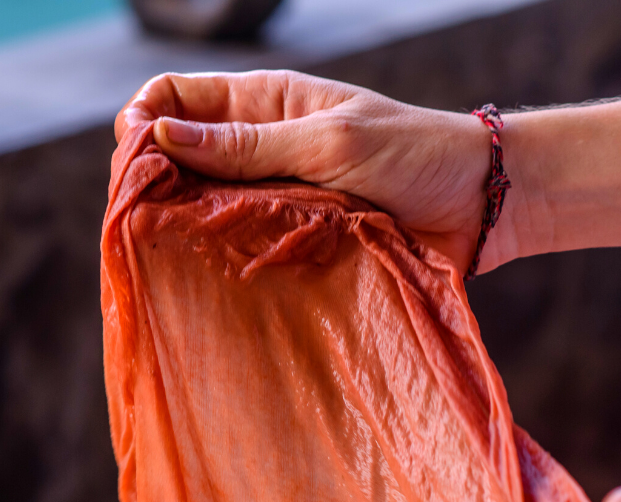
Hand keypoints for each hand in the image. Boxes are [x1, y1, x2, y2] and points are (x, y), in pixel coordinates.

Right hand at [115, 70, 496, 271]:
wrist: (481, 206)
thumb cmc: (415, 155)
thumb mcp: (330, 140)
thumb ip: (252, 144)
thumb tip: (164, 138)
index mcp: (269, 104)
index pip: (178, 98)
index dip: (145, 123)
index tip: (136, 167)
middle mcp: (268, 150)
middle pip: (188, 162)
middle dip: (161, 187)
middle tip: (150, 224)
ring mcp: (287, 199)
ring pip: (218, 212)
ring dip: (198, 231)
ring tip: (184, 257)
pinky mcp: (308, 242)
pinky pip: (259, 250)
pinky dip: (239, 261)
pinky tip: (226, 280)